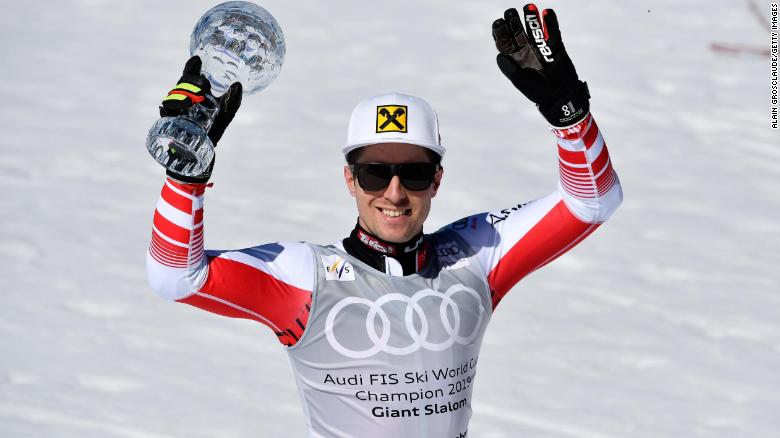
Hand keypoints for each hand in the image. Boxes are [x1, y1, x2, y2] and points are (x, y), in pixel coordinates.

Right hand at [159, 56, 242, 182]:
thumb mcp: (225, 115)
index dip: (191, 67)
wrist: (202, 155)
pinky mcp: (166, 122)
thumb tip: (238, 85)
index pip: (190, 76)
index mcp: (194, 93)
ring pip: (172, 95)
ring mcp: (174, 110)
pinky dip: (170, 107)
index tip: (197, 59)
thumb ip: (232, 101)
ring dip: (182, 94)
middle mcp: (182, 99)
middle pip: (182, 83)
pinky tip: (176, 107)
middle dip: (191, 80)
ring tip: (192, 99)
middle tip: (204, 83)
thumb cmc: (212, 131)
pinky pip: (165, 111)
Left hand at [492, 4, 588, 126]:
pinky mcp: (556, 45)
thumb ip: (510, 70)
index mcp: (515, 57)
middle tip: (510, 12)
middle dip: (513, 20)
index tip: (499, 23)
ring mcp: (541, 46)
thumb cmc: (537, 91)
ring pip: (534, 28)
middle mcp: (526, 49)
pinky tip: (547, 13)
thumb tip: (499, 56)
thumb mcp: (521, 82)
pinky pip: (553, 31)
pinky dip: (551, 22)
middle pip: (517, 30)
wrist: (559, 96)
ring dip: (531, 17)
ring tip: (528, 7)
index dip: (500, 31)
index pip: (504, 40)